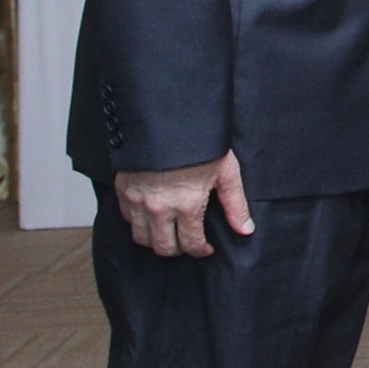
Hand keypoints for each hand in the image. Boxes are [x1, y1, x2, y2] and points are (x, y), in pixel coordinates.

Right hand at [117, 153, 254, 257]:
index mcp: (186, 205)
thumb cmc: (200, 140)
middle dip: (177, 250)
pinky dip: (138, 222)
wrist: (167, 117)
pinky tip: (151, 215)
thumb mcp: (226, 171)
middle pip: (163, 248)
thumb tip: (245, 230)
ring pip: (140, 238)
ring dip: (155, 240)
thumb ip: (235, 204)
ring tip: (168, 232)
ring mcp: (137, 199)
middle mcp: (158, 208)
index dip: (200, 250)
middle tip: (186, 242)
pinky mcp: (123, 189)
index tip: (205, 247)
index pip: (190, 244)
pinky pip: (126, 218)